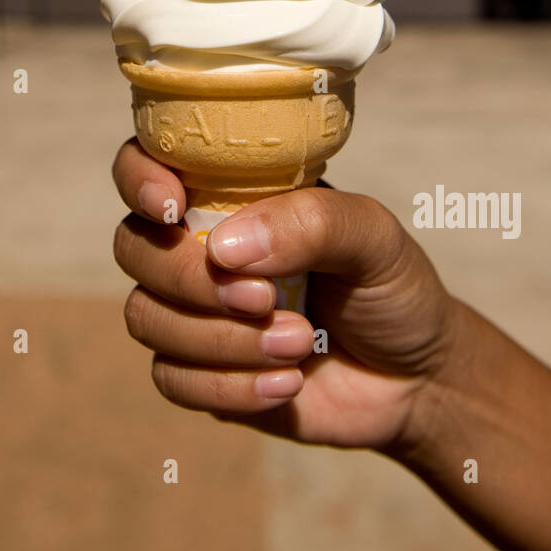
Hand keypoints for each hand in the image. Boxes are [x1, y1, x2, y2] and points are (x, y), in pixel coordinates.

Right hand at [113, 138, 458, 453]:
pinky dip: (228, 386)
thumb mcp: (374, 238)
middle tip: (266, 298)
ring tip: (299, 343)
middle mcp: (198, 246)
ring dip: (219, 339)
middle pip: (133, 247)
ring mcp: (193, 312)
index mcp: (231, 194)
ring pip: (146, 317)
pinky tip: (287, 383)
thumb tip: (227, 245)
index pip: (146, 164)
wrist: (417, 380)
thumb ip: (311, 222)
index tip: (171, 207)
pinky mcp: (199, 373)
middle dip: (191, 279)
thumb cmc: (392, 288)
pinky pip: (170, 379)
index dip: (139, 178)